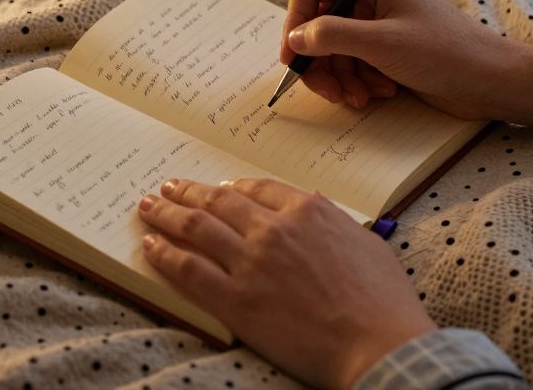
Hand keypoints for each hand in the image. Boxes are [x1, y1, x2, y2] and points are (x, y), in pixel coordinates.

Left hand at [138, 178, 434, 389]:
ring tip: (148, 206)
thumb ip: (334, 224)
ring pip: (197, 228)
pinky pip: (188, 270)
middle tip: (168, 188)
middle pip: (219, 202)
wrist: (377, 343)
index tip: (218, 189)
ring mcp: (250, 262)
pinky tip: (151, 246)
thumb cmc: (384, 301)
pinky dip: (165, 254)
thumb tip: (317, 214)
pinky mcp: (235, 299)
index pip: (258, 189)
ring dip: (167, 214)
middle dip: (189, 192)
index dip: (232, 188)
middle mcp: (273, 228)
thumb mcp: (366, 243)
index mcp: (308, 211)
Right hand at [281, 0, 532, 142]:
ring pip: (334, 50)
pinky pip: (352, 65)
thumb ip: (333, 36)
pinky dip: (357, 83)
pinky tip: (379, 94)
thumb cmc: (446, 53)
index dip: (296, 20)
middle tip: (328, 91)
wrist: (491, 83)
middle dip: (321, 61)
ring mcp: (379, 25)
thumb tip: (295, 39)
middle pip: (319, 24)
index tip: (293, 57)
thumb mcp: (383, 43)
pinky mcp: (387, 51)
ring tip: (359, 97)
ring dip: (340, 78)